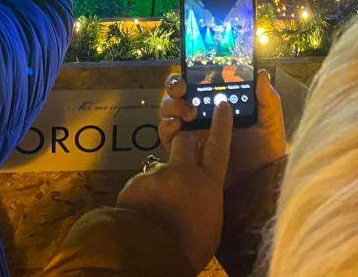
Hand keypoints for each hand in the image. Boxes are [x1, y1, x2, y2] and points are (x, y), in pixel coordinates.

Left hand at [117, 102, 232, 271]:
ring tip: (156, 211)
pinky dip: (140, 199)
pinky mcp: (136, 182)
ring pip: (159, 168)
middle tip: (182, 150)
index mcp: (208, 184)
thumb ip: (206, 201)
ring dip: (159, 184)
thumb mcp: (210, 225)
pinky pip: (140, 186)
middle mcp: (185, 173)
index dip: (221, 124)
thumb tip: (201, 195)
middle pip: (184, 140)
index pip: (218, 146)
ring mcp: (159, 174)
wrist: (151, 255)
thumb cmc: (188, 247)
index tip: (221, 103)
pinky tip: (141, 217)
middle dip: (183, 139)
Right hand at [159, 69, 285, 188]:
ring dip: (172, 106)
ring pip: (169, 110)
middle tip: (183, 88)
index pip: (200, 82)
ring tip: (189, 112)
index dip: (192, 73)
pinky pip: (166, 135)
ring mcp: (190, 133)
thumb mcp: (270, 124)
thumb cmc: (265, 155)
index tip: (193, 69)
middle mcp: (202, 116)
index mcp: (220, 105)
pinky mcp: (181, 152)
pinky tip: (177, 127)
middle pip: (179, 93)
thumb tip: (262, 74)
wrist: (256, 187)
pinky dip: (166, 127)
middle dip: (175, 85)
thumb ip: (268, 100)